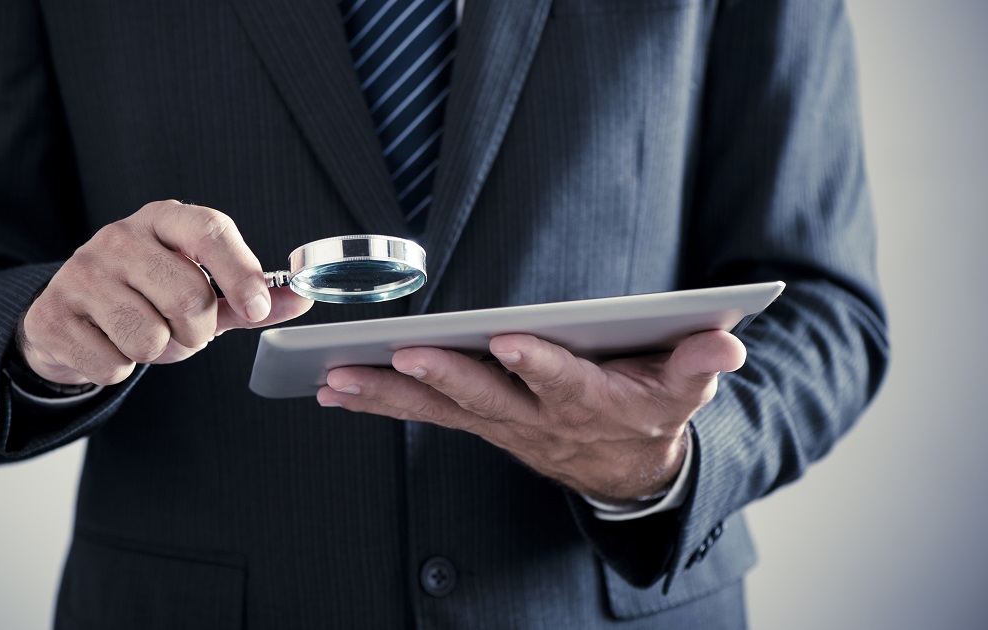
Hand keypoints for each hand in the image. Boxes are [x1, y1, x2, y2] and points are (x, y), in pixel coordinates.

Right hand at [19, 200, 313, 385]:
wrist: (67, 315)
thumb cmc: (145, 298)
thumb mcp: (201, 289)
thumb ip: (249, 296)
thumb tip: (302, 299)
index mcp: (161, 219)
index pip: (210, 230)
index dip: (242, 272)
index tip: (258, 309)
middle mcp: (117, 237)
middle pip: (188, 297)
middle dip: (197, 333)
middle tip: (184, 332)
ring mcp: (79, 274)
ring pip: (148, 337)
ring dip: (158, 353)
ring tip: (144, 337)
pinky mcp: (52, 315)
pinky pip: (111, 363)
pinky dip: (119, 369)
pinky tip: (108, 346)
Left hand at [317, 330, 745, 501]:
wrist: (628, 472)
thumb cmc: (652, 409)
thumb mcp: (686, 388)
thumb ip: (701, 362)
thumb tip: (728, 343)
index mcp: (593, 401)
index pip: (564, 382)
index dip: (539, 366)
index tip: (509, 341)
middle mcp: (540, 419)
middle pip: (489, 398)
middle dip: (446, 377)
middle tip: (404, 356)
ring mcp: (503, 425)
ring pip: (442, 411)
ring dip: (389, 396)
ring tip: (337, 378)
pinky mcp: (479, 424)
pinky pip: (423, 417)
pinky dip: (379, 404)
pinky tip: (333, 390)